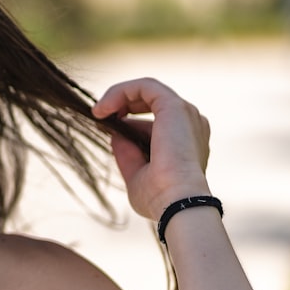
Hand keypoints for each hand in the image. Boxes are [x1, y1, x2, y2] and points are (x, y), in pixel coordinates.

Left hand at [91, 78, 210, 220]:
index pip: (154, 120)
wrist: (176, 202)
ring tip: (98, 113)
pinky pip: (144, 86)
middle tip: (99, 116)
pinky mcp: (174, 106)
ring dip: (118, 96)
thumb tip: (115, 134)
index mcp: (187, 140)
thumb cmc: (160, 197)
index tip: (104, 126)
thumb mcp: (136, 174)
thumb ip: (126, 152)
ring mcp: (185, 113)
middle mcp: (190, 123)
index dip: (127, 119)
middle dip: (121, 105)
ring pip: (147, 90)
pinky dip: (121, 91)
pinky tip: (103, 109)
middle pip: (150, 102)